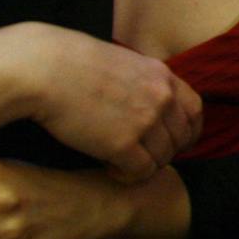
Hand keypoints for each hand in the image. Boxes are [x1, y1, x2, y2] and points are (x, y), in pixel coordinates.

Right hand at [13, 25, 201, 181]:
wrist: (43, 69)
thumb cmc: (70, 63)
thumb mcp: (122, 62)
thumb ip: (142, 81)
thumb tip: (146, 100)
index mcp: (162, 75)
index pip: (194, 110)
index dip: (187, 131)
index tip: (175, 143)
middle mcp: (161, 97)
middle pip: (181, 138)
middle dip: (165, 152)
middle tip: (140, 156)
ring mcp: (145, 120)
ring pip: (163, 158)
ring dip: (144, 165)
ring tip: (119, 162)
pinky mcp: (123, 144)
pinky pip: (141, 172)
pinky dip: (128, 176)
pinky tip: (109, 168)